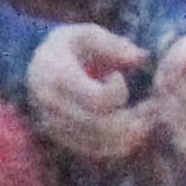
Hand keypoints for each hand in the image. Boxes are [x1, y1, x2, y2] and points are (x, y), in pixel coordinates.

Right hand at [27, 20, 155, 160]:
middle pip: (100, 125)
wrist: (33, 68)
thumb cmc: (67, 47)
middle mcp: (51, 105)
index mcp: (56, 75)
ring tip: (148, 119)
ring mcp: (54, 126)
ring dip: (130, 135)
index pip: (95, 99)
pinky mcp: (61, 140)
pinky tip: (135, 130)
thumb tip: (141, 57)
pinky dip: (119, 145)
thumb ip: (113, 44)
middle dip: (132, 118)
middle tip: (152, 106)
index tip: (118, 75)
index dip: (117, 91)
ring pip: (99, 143)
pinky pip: (94, 151)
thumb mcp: (86, 34)